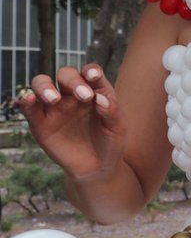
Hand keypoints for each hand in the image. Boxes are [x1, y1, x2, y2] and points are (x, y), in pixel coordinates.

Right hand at [17, 64, 123, 181]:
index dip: (91, 70)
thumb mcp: (117, 128)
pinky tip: (29, 99)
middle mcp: (72, 95)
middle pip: (66, 74)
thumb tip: (101, 99)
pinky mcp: (40, 123)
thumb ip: (112, 112)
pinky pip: (30, 108)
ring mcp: (55, 107)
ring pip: (42, 84)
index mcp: (94, 91)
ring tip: (54, 99)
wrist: (96, 167)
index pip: (90, 73)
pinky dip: (26, 100)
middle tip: (84, 96)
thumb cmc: (110, 142)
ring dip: (45, 86)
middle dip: (73, 80)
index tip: (94, 76)